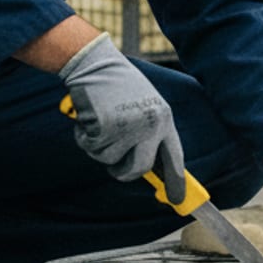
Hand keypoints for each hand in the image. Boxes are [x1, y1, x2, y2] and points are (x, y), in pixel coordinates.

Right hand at [59, 33, 186, 201]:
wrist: (95, 63)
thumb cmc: (118, 85)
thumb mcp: (144, 106)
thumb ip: (149, 134)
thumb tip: (148, 169)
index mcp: (164, 118)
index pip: (175, 157)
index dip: (176, 181)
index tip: (177, 199)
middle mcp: (150, 125)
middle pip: (139, 169)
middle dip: (123, 172)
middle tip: (114, 166)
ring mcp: (128, 126)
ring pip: (110, 159)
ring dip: (99, 146)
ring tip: (99, 121)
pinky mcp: (105, 127)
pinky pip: (92, 148)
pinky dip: (84, 137)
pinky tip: (88, 117)